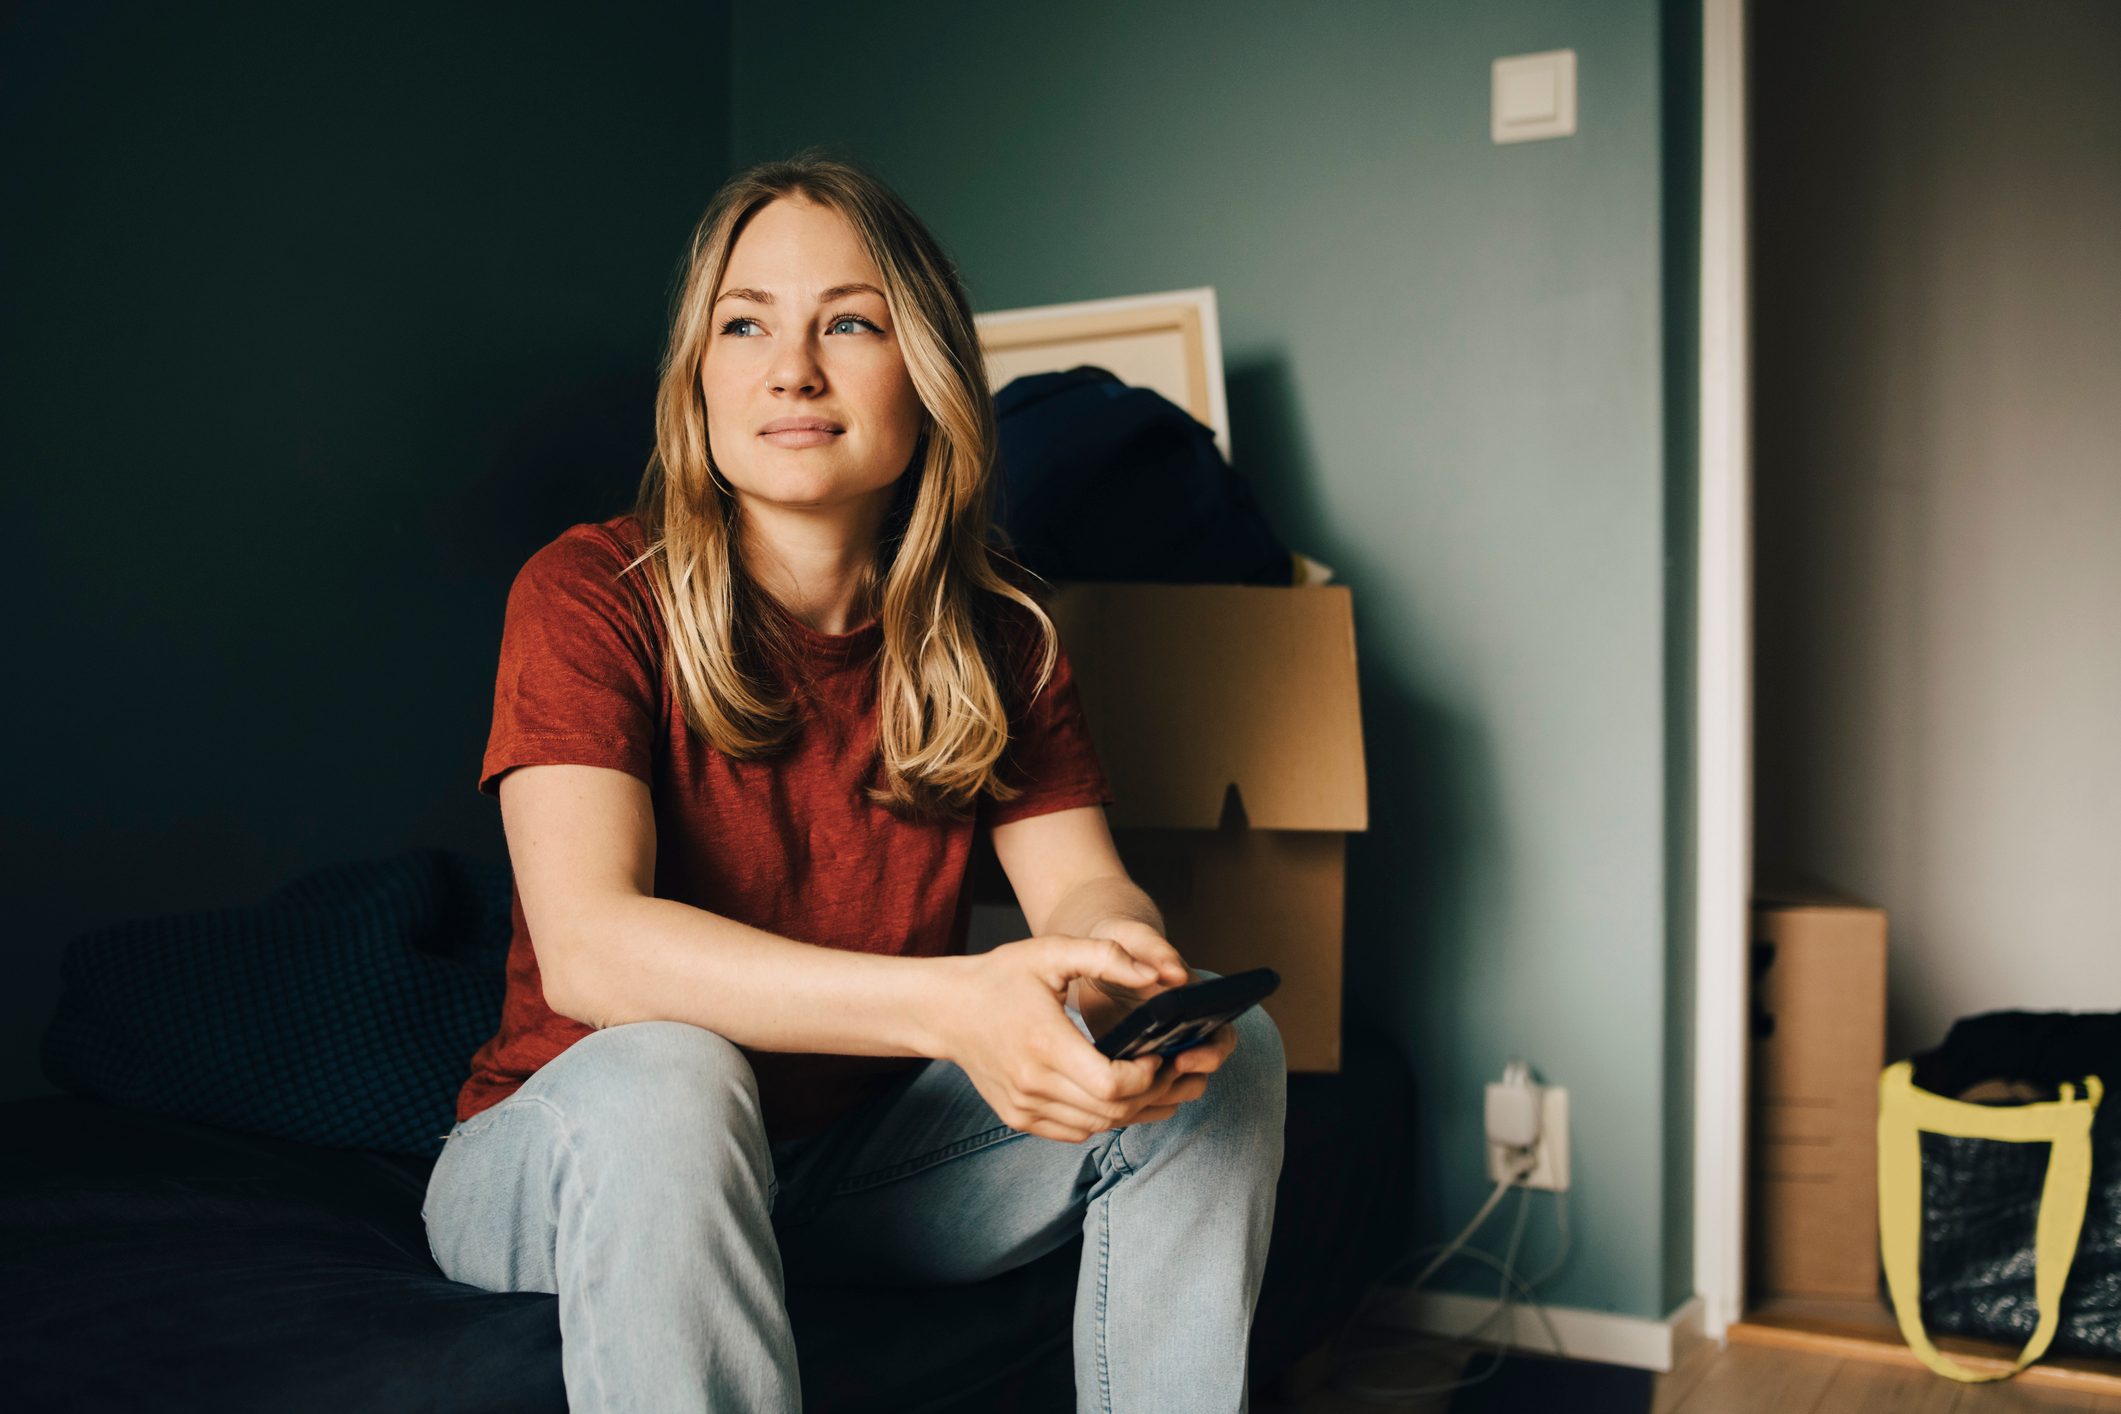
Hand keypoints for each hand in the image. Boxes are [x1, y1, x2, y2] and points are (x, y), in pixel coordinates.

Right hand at [938, 935, 1192, 1142]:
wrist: (945, 1011)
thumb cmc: (1001, 977)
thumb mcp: (1051, 951)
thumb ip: (1107, 955)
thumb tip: (1158, 974)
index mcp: (1045, 1044)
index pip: (1112, 1084)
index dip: (1147, 1077)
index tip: (1158, 1054)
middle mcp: (1033, 1084)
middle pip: (1112, 1111)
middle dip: (1150, 1094)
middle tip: (1166, 1070)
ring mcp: (1024, 1107)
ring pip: (1097, 1126)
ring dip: (1130, 1110)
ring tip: (1146, 1081)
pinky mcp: (1019, 1118)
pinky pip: (1076, 1131)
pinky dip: (1101, 1117)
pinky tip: (1111, 1093)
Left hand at [1072, 919, 1241, 1125]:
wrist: (1088, 952)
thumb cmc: (1118, 937)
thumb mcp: (1132, 935)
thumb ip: (1154, 949)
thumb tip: (1178, 975)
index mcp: (1195, 1002)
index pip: (1222, 1037)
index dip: (1211, 1054)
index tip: (1182, 1058)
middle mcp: (1183, 1031)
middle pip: (1199, 1074)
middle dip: (1180, 1084)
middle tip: (1148, 1082)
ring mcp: (1157, 1050)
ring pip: (1170, 1090)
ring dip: (1154, 1097)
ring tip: (1124, 1092)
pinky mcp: (1130, 1063)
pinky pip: (1140, 1094)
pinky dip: (1130, 1100)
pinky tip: (1105, 1097)